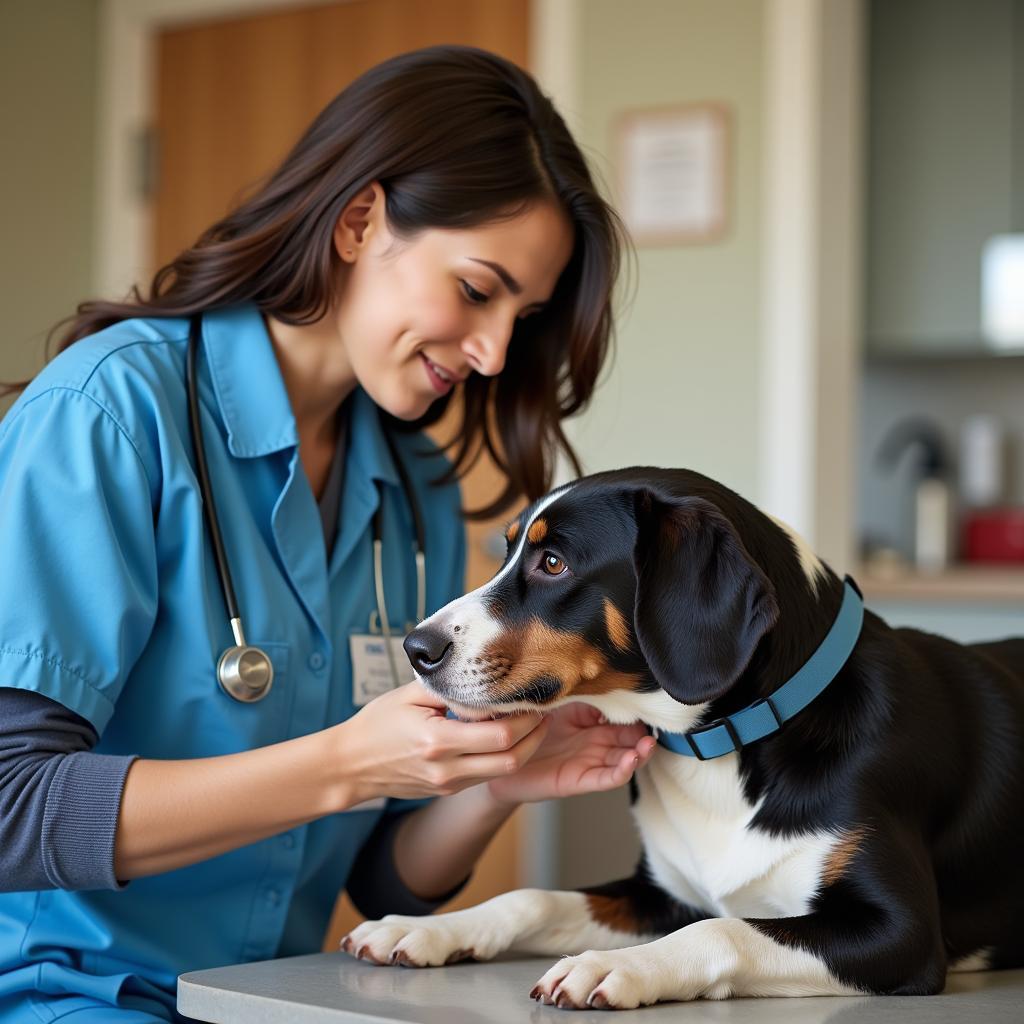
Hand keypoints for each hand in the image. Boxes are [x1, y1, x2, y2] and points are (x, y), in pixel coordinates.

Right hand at [331, 680, 551, 806]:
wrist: (350, 766)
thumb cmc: (377, 723)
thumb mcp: (411, 696)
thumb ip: (451, 692)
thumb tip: (487, 686)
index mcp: (438, 742)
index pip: (500, 736)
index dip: (525, 719)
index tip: (533, 698)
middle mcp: (448, 769)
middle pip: (511, 760)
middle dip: (535, 736)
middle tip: (543, 712)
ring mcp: (449, 784)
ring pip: (503, 771)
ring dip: (524, 748)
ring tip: (531, 722)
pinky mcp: (449, 790)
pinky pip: (486, 774)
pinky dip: (502, 756)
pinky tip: (504, 736)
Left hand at [484, 702, 656, 807]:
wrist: (495, 755)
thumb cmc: (521, 724)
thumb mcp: (550, 699)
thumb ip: (572, 688)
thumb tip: (598, 669)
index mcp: (589, 718)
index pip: (621, 713)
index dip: (635, 710)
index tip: (648, 700)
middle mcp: (594, 740)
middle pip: (630, 738)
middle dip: (644, 733)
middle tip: (653, 725)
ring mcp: (588, 760)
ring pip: (624, 759)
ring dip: (639, 754)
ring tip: (648, 745)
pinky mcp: (578, 780)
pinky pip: (606, 778)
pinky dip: (622, 771)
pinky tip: (631, 761)